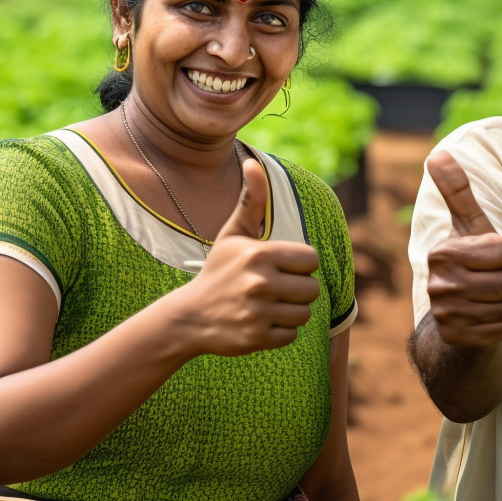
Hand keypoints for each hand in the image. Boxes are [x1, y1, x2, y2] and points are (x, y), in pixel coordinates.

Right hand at [185, 157, 319, 354]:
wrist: (189, 316)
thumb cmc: (219, 271)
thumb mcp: (233, 234)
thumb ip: (252, 200)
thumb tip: (253, 162)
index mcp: (260, 253)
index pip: (311, 260)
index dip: (298, 265)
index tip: (279, 267)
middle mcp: (260, 282)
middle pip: (312, 289)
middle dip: (296, 290)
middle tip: (272, 289)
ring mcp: (258, 312)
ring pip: (304, 314)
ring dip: (290, 312)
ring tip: (267, 306)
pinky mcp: (257, 338)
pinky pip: (290, 335)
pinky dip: (279, 332)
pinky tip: (259, 322)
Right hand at [424, 150, 501, 347]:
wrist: (456, 318)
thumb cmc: (470, 263)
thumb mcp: (468, 227)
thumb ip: (457, 191)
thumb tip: (438, 153)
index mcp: (442, 252)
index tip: (489, 259)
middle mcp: (438, 284)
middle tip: (490, 282)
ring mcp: (446, 314)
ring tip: (487, 300)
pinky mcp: (456, 339)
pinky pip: (500, 330)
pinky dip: (500, 326)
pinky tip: (484, 321)